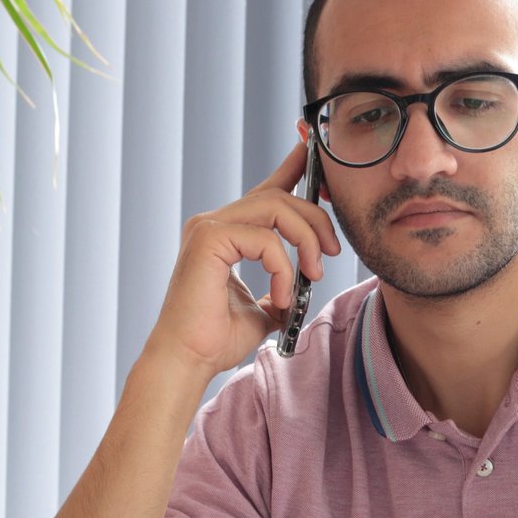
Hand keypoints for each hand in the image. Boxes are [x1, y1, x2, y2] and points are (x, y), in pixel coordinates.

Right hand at [143, 140, 340, 378]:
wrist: (186, 361)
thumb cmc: (213, 340)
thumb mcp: (259, 312)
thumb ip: (277, 292)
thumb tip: (298, 295)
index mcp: (225, 234)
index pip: (265, 192)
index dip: (294, 169)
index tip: (316, 156)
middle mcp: (213, 223)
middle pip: (279, 196)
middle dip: (315, 220)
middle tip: (331, 253)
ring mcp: (208, 228)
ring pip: (276, 207)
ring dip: (307, 239)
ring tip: (314, 273)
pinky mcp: (208, 239)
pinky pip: (265, 239)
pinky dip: (282, 268)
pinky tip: (280, 297)